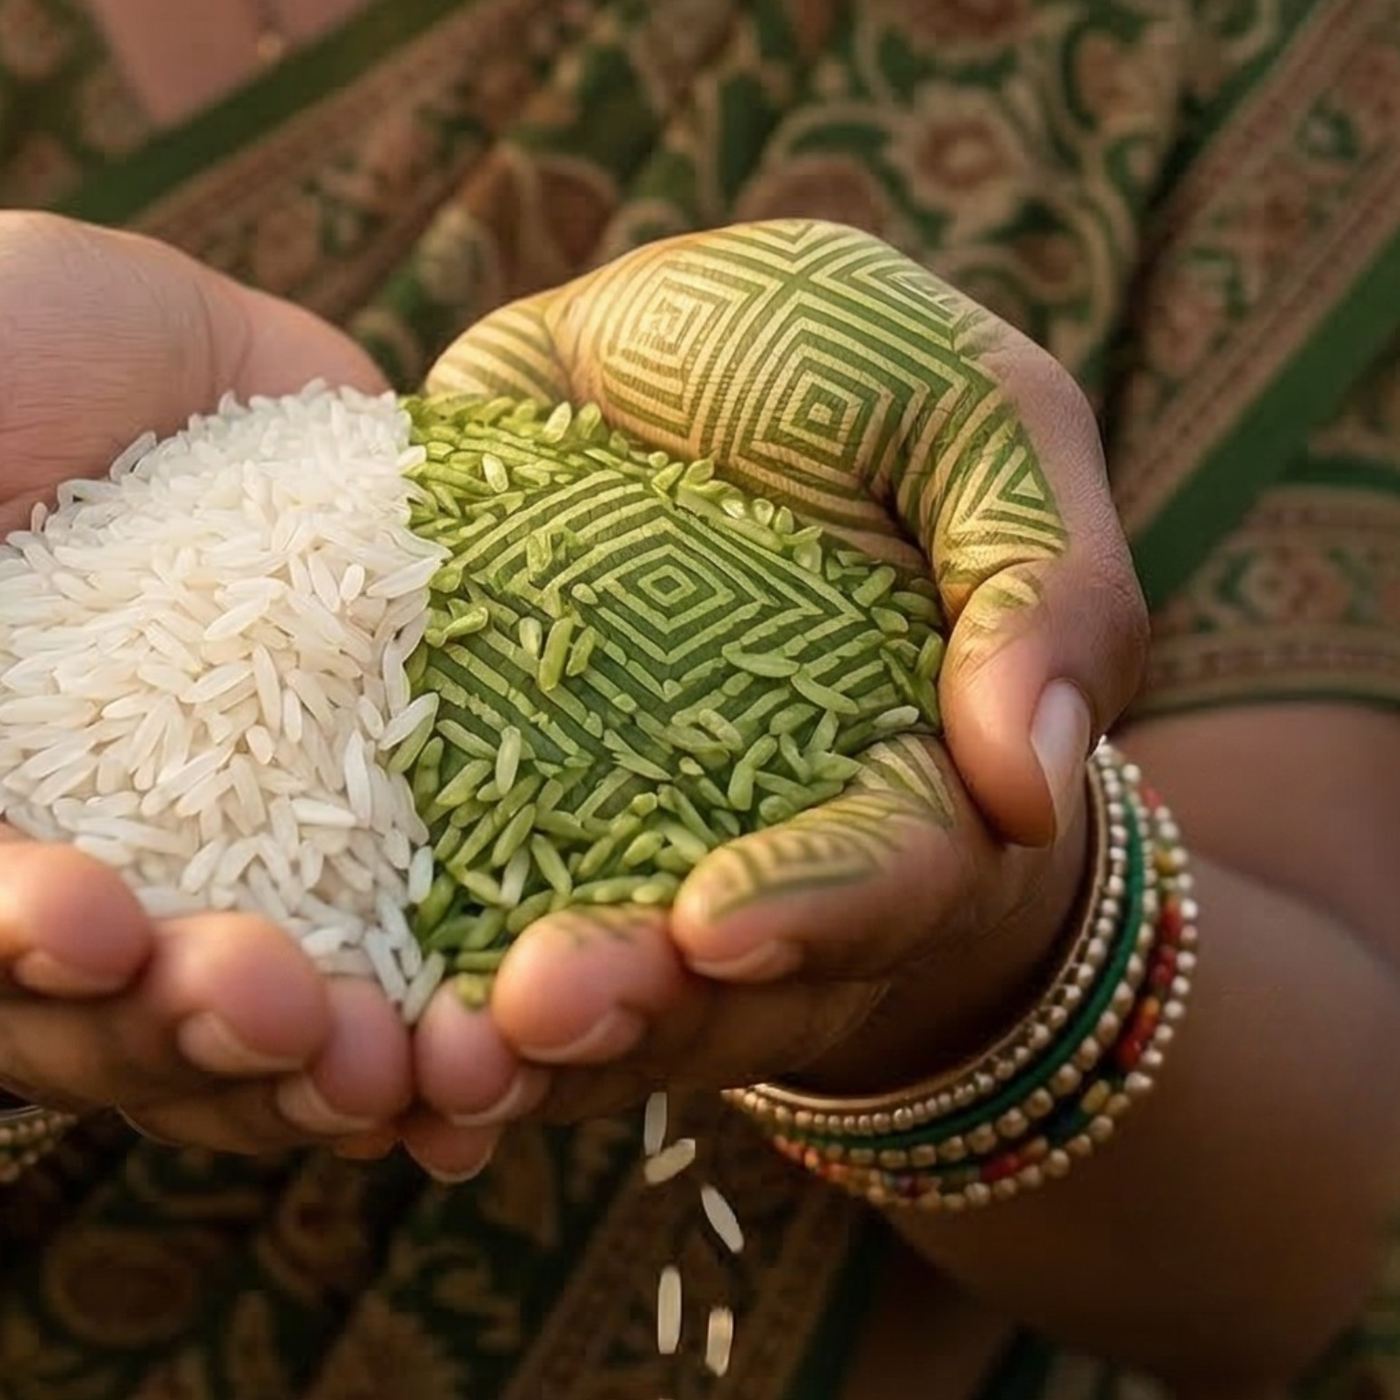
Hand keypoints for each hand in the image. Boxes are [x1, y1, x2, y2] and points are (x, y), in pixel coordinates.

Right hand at [0, 210, 410, 1155]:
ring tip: (407, 1067)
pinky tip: (491, 1071)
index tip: (99, 929)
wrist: (147, 348)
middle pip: (89, 1013)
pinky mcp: (343, 836)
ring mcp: (202, 874)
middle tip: (286, 1011)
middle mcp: (40, 874)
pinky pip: (378, 971)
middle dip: (185, 1029)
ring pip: (234, 1038)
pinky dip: (429, 1034)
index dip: (0, 929)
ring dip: (317, 1073)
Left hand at [394, 221, 1146, 1171]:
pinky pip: (455, 917)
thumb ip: (1041, 581)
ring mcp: (625, 837)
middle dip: (634, 1007)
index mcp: (925, 777)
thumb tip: (1034, 784)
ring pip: (588, 983)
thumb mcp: (980, 418)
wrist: (680, 341)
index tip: (716, 927)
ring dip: (514, 1037)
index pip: (890, 877)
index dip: (815, 912)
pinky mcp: (492, 796)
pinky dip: (411, 981)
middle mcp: (773, 844)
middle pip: (723, 977)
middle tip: (531, 1012)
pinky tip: (357, 1048)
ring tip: (432, 1059)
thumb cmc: (868, 376)